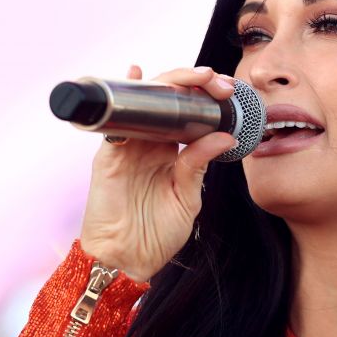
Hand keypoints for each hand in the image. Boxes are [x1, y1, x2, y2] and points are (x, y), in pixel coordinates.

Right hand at [79, 65, 238, 281]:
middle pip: (166, 102)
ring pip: (143, 104)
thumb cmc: (157, 234)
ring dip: (166, 84)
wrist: (128, 260)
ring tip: (192, 76)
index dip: (204, 98)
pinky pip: (114, 122)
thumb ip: (199, 165)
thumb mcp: (187, 198)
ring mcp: (127, 147)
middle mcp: (148, 144)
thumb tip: (224, 137)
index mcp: (170, 153)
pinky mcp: (108, 156)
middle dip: (191, 84)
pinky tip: (136, 77)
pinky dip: (123, 99)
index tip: (228, 90)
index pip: (186, 115)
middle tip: (216, 80)